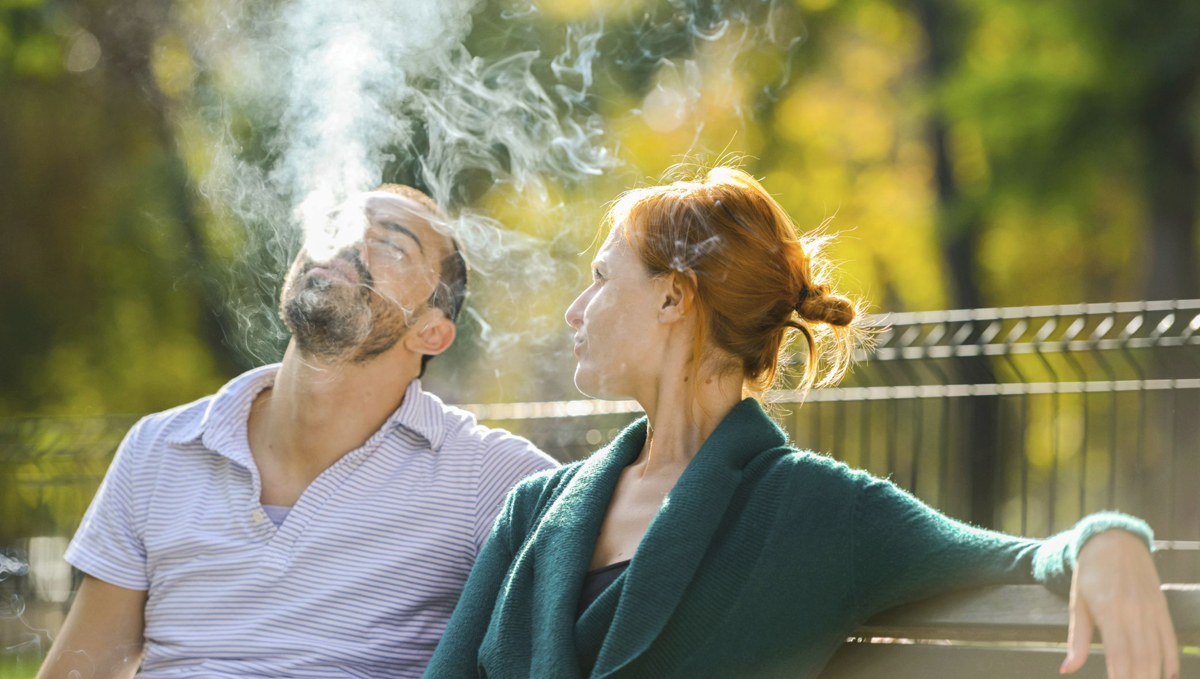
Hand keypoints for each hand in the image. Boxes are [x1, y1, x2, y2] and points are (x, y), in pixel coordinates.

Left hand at [1060, 529, 1177, 678]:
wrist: (1114, 542)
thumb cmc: (1090, 575)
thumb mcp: (1078, 604)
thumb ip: (1077, 640)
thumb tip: (1065, 670)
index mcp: (1109, 612)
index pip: (1118, 656)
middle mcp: (1134, 613)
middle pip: (1141, 659)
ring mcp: (1151, 610)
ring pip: (1157, 653)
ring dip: (1153, 676)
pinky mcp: (1162, 607)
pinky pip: (1170, 639)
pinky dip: (1172, 660)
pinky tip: (1169, 677)